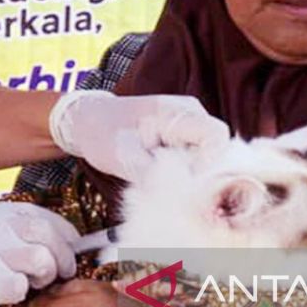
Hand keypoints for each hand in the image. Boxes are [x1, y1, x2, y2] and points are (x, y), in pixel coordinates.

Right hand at [0, 201, 81, 306]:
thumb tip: (28, 243)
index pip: (36, 213)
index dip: (61, 231)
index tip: (69, 247)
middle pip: (47, 232)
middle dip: (64, 255)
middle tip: (61, 272)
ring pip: (42, 258)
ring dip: (45, 275)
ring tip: (31, 286)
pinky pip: (20, 288)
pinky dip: (19, 296)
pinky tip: (2, 298)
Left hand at [49, 91, 227, 179]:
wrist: (88, 120)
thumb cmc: (102, 134)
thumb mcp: (124, 158)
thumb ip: (156, 175)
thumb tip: (183, 195)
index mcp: (176, 111)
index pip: (216, 136)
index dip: (210, 164)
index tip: (187, 182)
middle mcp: (190, 111)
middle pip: (218, 148)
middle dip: (204, 174)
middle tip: (177, 190)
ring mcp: (190, 121)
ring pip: (211, 154)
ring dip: (194, 174)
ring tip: (167, 182)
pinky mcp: (185, 132)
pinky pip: (199, 155)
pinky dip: (188, 170)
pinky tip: (167, 178)